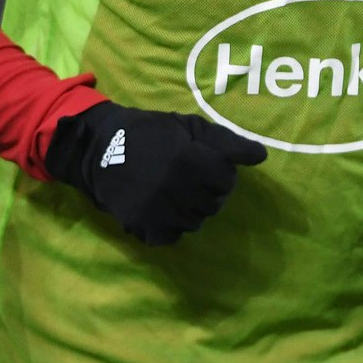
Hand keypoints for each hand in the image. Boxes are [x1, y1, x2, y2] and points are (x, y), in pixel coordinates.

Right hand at [44, 102, 268, 244]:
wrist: (101, 148)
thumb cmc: (151, 133)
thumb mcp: (190, 126)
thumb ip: (227, 142)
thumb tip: (261, 156)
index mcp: (190, 161)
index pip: (226, 181)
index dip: (218, 172)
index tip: (203, 164)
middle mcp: (177, 189)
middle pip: (213, 204)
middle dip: (206, 191)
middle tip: (186, 177)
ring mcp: (160, 210)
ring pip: (195, 222)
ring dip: (189, 209)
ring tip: (173, 191)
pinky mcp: (144, 225)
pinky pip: (172, 235)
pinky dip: (169, 224)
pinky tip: (159, 206)